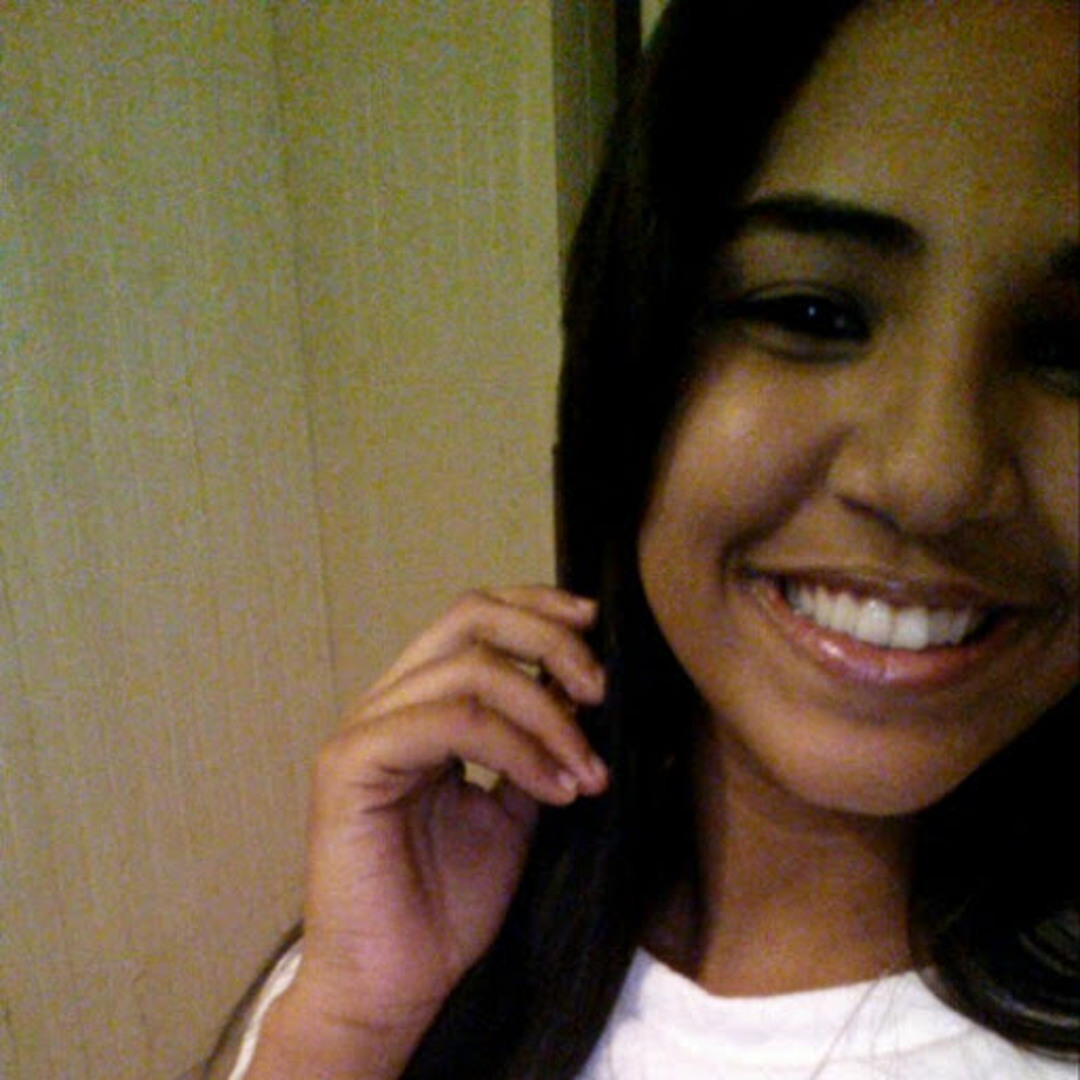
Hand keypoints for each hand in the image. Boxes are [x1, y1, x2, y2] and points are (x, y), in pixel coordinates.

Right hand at [257, 586, 606, 1075]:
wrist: (396, 987)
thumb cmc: (448, 906)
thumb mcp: (515, 810)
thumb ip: (536, 744)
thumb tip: (583, 689)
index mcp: (420, 704)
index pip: (475, 616)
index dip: (538, 606)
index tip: (598, 626)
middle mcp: (389, 702)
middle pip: (470, 616)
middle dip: (550, 641)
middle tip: (601, 691)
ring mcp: (365, 729)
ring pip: (469, 670)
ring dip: (547, 714)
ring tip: (588, 770)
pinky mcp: (352, 764)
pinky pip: (449, 723)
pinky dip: (516, 747)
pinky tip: (555, 788)